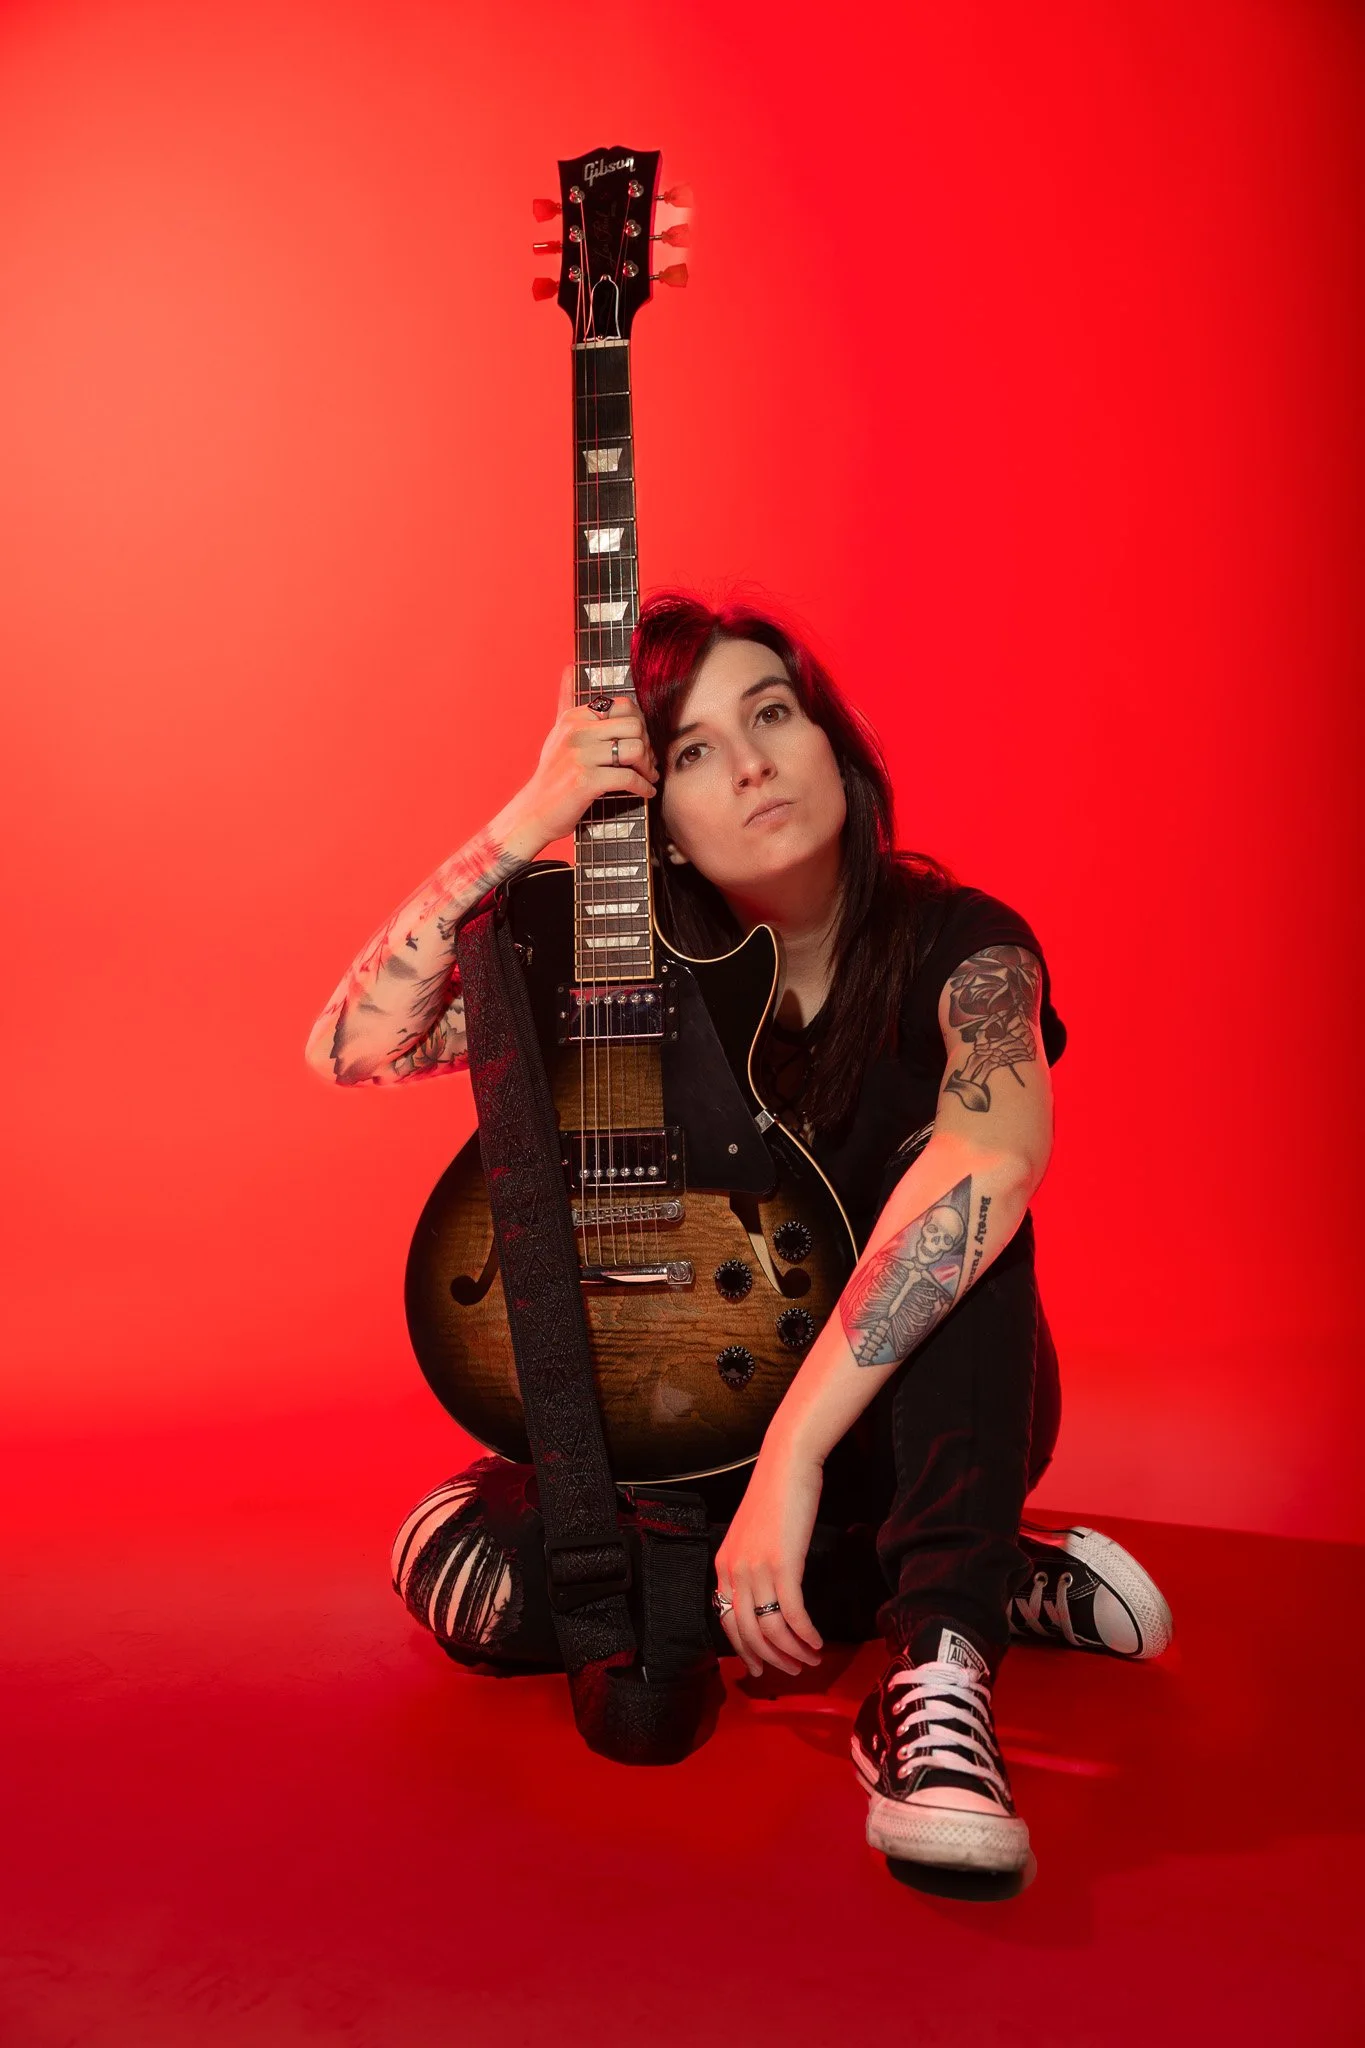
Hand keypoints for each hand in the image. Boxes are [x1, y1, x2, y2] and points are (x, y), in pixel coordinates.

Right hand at [512, 666, 658, 846]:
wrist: (534, 812)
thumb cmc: (552, 777)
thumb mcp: (557, 735)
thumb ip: (565, 702)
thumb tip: (568, 667)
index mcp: (573, 717)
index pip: (623, 706)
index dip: (640, 725)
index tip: (641, 743)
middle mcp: (575, 732)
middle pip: (634, 726)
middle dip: (648, 746)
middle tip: (647, 763)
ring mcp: (579, 756)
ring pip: (636, 749)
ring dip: (648, 767)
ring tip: (647, 777)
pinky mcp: (585, 780)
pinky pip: (629, 777)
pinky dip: (643, 787)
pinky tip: (645, 792)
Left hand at [713, 1441, 824, 1677]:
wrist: (787, 1463)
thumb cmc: (775, 1495)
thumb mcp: (752, 1535)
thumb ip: (750, 1565)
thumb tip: (763, 1596)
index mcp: (723, 1565)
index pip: (728, 1622)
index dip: (746, 1651)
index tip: (762, 1667)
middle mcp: (734, 1571)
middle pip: (748, 1633)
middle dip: (772, 1659)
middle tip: (794, 1670)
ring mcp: (757, 1569)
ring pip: (771, 1629)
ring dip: (793, 1652)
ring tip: (811, 1659)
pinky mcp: (783, 1564)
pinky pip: (793, 1614)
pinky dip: (806, 1634)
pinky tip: (818, 1641)